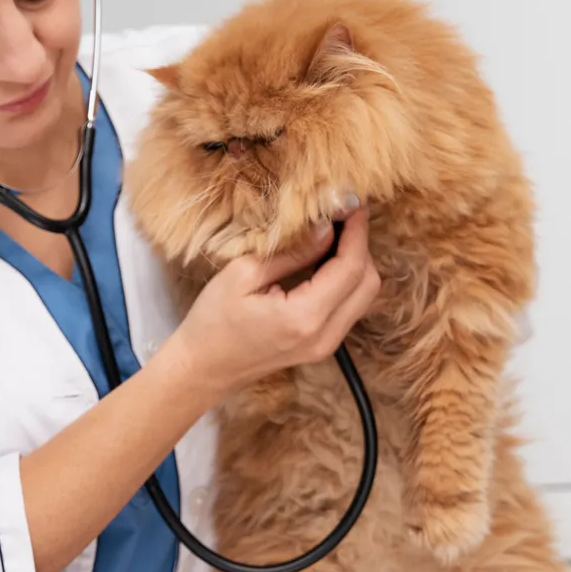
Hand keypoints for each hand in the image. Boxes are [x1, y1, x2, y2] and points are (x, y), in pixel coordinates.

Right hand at [173, 208, 380, 398]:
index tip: (353, 202)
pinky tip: (325, 261)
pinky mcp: (321, 347)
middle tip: (342, 216)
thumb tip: (325, 227)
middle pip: (368, 283)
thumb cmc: (212, 321)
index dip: (357, 231)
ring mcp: (326, 346)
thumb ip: (290, 253)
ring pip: (363, 296)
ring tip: (334, 234)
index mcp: (304, 317)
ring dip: (355, 262)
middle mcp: (324, 335)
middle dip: (361, 245)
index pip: (350, 267)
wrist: (202, 368)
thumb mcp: (242, 275)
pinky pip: (349, 307)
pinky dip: (346, 281)